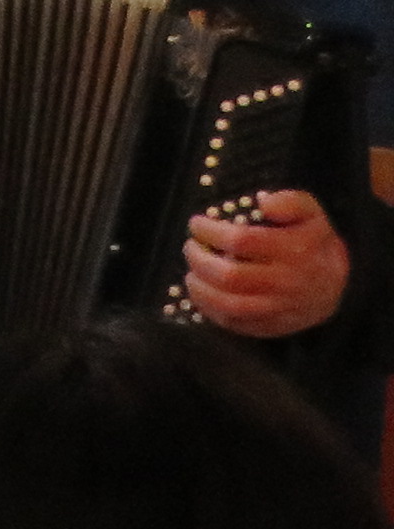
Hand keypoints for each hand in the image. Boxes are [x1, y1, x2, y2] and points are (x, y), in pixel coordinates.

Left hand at [189, 188, 353, 339]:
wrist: (338, 285)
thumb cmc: (314, 243)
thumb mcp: (311, 214)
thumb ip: (291, 202)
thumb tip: (264, 203)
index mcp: (294, 250)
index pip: (240, 241)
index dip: (210, 231)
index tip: (197, 224)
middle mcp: (286, 282)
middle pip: (229, 276)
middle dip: (199, 260)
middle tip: (190, 247)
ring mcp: (279, 308)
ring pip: (229, 305)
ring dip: (200, 289)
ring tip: (191, 274)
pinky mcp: (272, 326)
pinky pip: (235, 324)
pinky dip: (210, 311)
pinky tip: (203, 295)